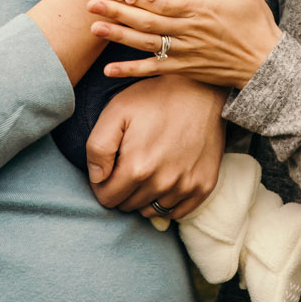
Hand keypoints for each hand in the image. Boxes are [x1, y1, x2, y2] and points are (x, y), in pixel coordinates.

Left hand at [86, 75, 225, 218]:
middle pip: (128, 206)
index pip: (107, 198)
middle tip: (129, 164)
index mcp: (137, 168)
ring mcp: (185, 186)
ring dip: (144, 196)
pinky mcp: (204, 186)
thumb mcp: (116, 112)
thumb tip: (97, 178)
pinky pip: (177, 211)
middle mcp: (162, 183)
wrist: (201, 90)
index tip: (109, 168)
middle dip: (122, 190)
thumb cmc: (154, 98)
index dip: (102, 185)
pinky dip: (167, 201)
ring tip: (147, 169)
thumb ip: (97, 148)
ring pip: (151, 210)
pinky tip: (165, 178)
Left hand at [88, 0, 280, 87]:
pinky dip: (131, 70)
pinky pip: (154, 69)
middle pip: (146, 21)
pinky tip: (109, 70)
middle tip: (89, 4)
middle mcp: (188, 30)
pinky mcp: (185, 69)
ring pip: (146, 43)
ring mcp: (185, 52)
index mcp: (200, 8)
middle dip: (117, 11)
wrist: (267, 64)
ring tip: (93, 28)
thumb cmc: (256, 23)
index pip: (160, 1)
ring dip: (118, 36)